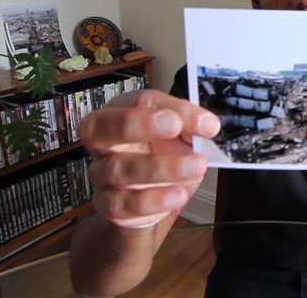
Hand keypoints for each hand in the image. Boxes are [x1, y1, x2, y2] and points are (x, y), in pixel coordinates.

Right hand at [79, 89, 219, 227]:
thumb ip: (189, 125)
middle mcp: (104, 143)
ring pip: (118, 168)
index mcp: (120, 114)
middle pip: (101, 126)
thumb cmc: (162, 157)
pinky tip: (177, 194)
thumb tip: (206, 124)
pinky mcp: (107, 205)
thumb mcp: (180, 137)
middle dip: (138, 123)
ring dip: (161, 166)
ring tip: (194, 165)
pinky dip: (153, 200)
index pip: (138, 101)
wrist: (156, 197)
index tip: (205, 122)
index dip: (173, 108)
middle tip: (175, 126)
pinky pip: (121, 204)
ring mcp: (101, 174)